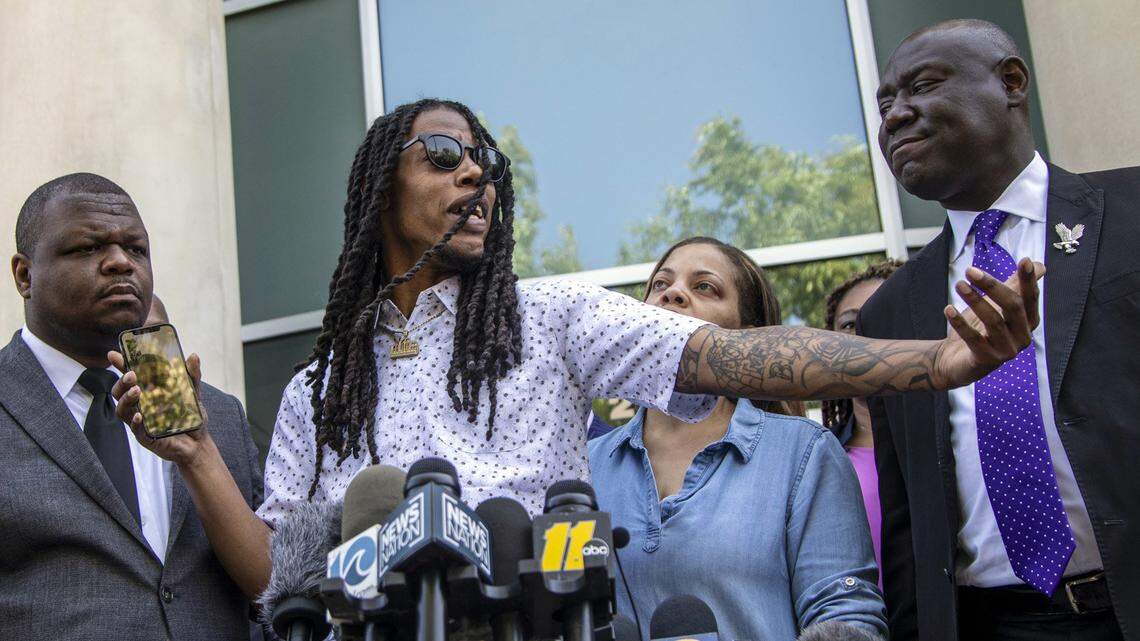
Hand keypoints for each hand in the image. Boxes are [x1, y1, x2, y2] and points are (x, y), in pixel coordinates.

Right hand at [109, 350, 212, 467]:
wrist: (198, 443)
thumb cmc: (190, 417)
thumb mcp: (194, 393)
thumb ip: (192, 375)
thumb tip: (193, 356)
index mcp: (147, 392)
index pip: (130, 377)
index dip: (120, 366)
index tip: (114, 355)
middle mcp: (139, 405)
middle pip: (119, 392)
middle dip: (122, 382)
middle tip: (132, 375)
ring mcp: (140, 422)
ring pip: (122, 410)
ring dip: (126, 399)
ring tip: (136, 390)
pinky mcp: (145, 437)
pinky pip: (135, 430)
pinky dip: (135, 422)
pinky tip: (140, 415)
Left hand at [934, 257, 1042, 388]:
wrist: (956, 361)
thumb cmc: (981, 329)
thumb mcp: (999, 306)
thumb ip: (1016, 287)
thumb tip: (1040, 265)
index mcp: (1029, 322)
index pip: (1030, 298)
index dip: (1028, 280)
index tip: (1025, 260)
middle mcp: (1022, 337)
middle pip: (1012, 306)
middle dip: (992, 286)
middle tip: (970, 270)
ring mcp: (1006, 351)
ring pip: (993, 320)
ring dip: (974, 300)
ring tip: (959, 285)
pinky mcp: (986, 360)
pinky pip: (973, 339)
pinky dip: (960, 322)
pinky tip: (948, 309)